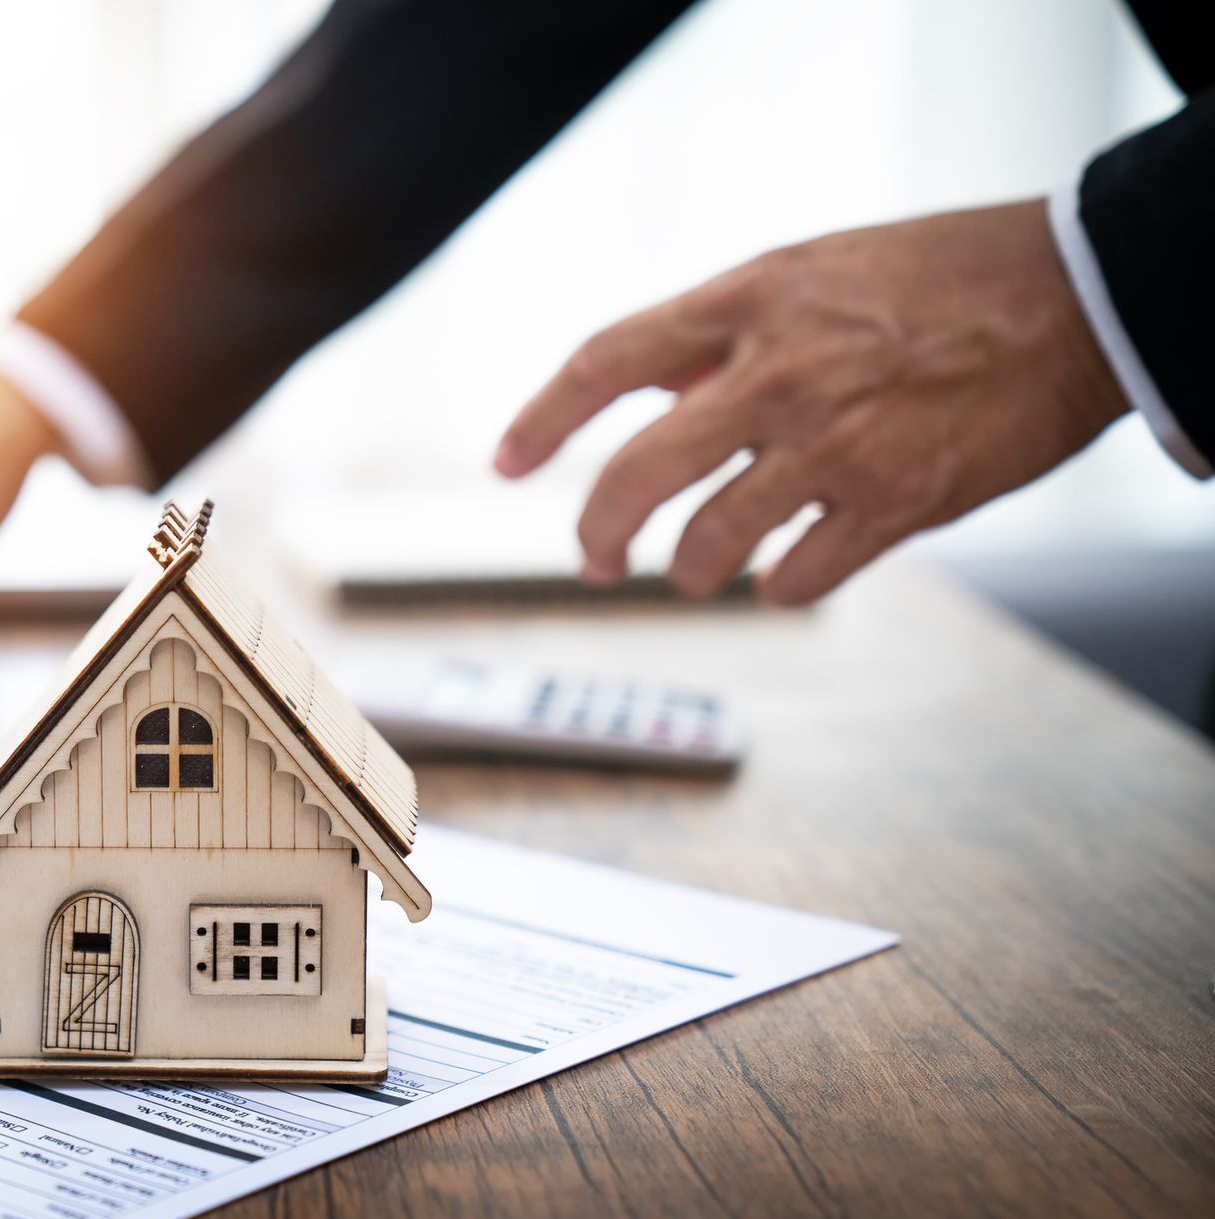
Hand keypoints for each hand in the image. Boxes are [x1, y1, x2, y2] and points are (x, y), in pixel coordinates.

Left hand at [495, 200, 1129, 603]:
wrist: (1074, 299)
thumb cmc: (938, 278)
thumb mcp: (811, 270)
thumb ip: (723, 332)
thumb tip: (648, 386)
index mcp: (748, 301)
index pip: (606, 361)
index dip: (542, 419)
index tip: (507, 463)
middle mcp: (778, 375)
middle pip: (636, 476)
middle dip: (596, 533)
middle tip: (593, 560)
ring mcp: (835, 446)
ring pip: (708, 548)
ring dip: (693, 569)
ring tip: (704, 564)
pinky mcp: (895, 506)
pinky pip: (793, 583)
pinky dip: (779, 586)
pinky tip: (789, 567)